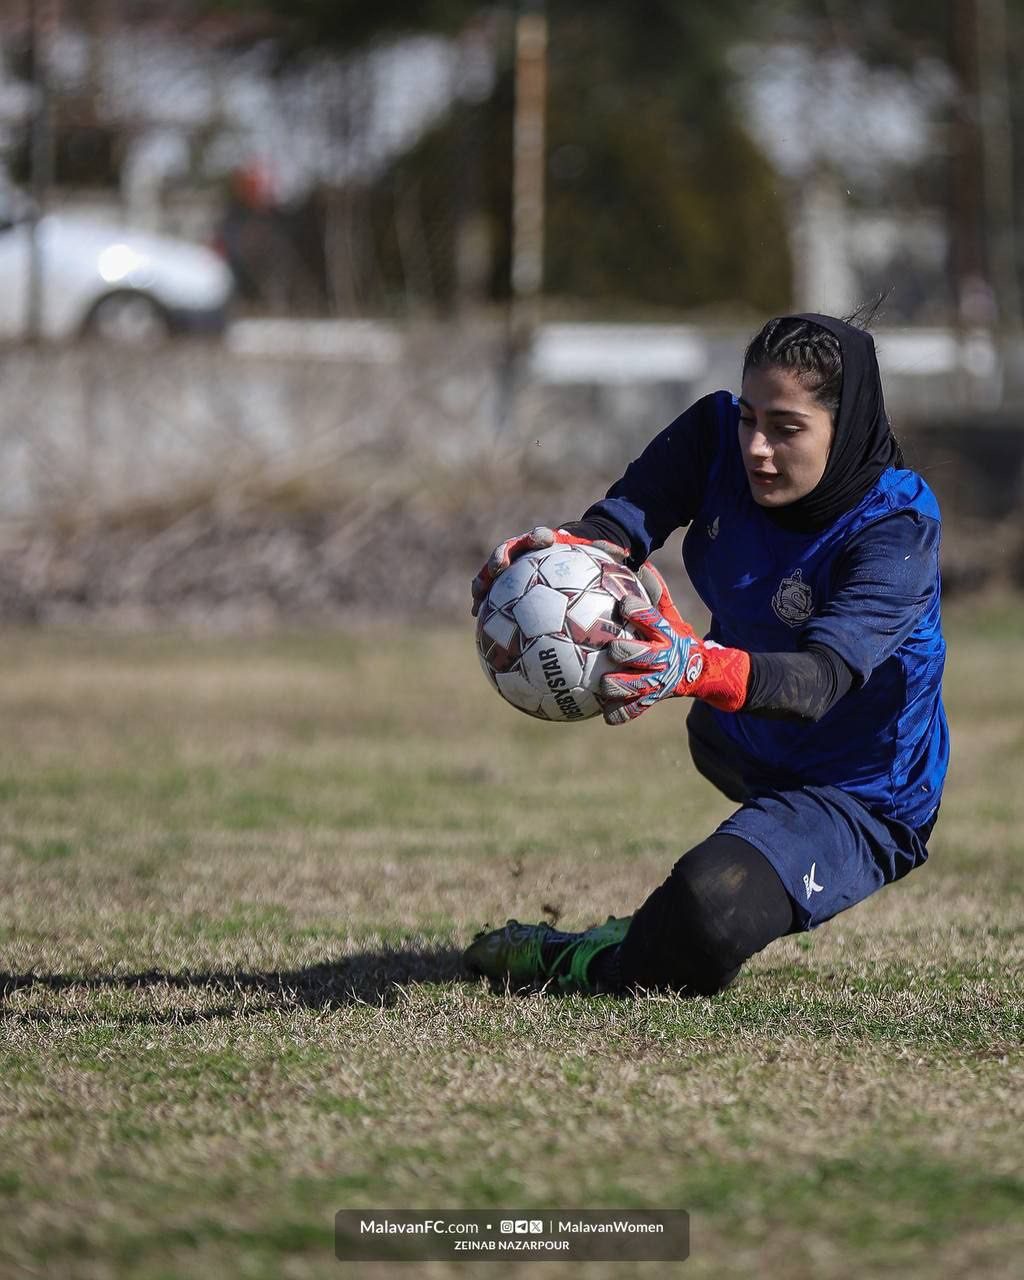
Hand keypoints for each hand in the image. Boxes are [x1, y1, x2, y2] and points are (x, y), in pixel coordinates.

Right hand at [471, 526, 627, 615]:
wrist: (583, 548)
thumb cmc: (595, 553)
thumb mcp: (605, 553)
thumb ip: (610, 554)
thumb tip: (627, 557)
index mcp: (550, 541)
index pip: (541, 536)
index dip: (539, 537)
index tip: (541, 540)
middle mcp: (529, 551)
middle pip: (509, 551)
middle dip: (499, 560)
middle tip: (495, 571)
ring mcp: (519, 565)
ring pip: (496, 572)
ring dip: (484, 583)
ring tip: (476, 601)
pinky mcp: (514, 580)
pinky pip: (498, 593)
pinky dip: (489, 605)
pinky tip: (482, 625)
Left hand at [601, 565, 749, 722]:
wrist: (702, 671)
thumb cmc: (676, 637)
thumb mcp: (671, 615)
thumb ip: (657, 593)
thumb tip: (641, 563)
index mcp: (666, 634)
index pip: (652, 619)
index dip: (639, 612)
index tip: (624, 604)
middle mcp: (662, 658)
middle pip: (644, 656)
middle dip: (628, 652)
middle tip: (613, 649)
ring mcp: (658, 681)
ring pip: (638, 687)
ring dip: (621, 686)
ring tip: (605, 685)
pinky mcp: (652, 698)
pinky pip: (636, 710)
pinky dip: (622, 713)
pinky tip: (607, 715)